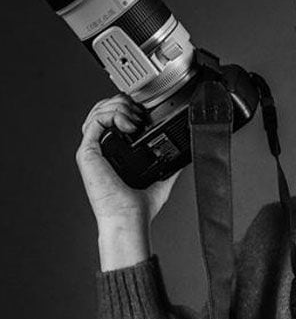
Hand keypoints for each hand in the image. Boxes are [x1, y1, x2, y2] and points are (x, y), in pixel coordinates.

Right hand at [75, 93, 180, 228]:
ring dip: (118, 106)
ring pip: (96, 112)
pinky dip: (111, 114)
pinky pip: (93, 122)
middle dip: (122, 102)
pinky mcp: (87, 153)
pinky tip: (128, 122)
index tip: (143, 110)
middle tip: (139, 110)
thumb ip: (168, 166)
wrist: (129, 218)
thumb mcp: (159, 179)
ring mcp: (92, 151)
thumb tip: (181, 157)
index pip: (111, 119)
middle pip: (102, 111)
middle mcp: (100, 150)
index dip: (126, 108)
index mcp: (112, 153)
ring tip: (134, 116)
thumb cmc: (139, 207)